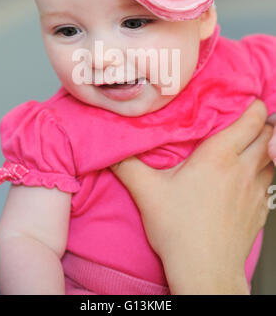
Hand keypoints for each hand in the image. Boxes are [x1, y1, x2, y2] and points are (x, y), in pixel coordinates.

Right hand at [110, 100, 274, 293]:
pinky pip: (269, 181)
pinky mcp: (260, 209)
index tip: (243, 102)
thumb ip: (128, 165)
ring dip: (263, 147)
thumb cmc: (179, 231)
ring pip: (270, 156)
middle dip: (260, 123)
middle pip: (267, 134)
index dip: (252, 106)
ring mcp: (255, 190)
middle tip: (243, 121)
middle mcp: (243, 169)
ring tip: (246, 146)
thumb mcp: (147, 192)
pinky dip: (262, 171)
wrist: (204, 271)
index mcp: (219, 157)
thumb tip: (112, 150)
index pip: (252, 120)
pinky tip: (244, 178)